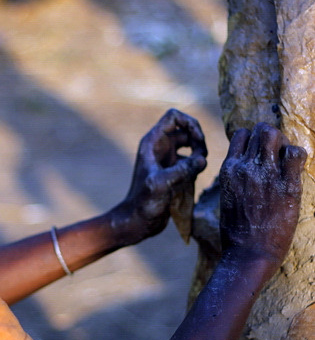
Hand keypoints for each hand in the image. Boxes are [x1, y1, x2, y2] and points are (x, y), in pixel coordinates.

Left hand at [111, 109, 206, 244]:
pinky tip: (194, 178)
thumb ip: (182, 170)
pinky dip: (197, 166)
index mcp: (152, 143)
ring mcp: (167, 160)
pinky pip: (190, 162)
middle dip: (198, 140)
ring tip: (199, 169)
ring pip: (190, 146)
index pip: (174, 117)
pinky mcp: (173, 173)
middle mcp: (160, 148)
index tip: (198, 141)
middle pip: (186, 130)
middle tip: (201, 159)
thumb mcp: (162, 184)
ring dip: (199, 154)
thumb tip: (202, 160)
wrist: (137, 222)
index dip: (190, 124)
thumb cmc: (143, 203)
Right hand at [219, 123, 305, 270]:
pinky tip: (295, 169)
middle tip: (277, 154)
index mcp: (229, 170)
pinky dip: (298, 155)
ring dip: (284, 143)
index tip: (259, 152)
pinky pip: (296, 153)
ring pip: (276, 135)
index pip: (241, 134)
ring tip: (286, 160)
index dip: (253, 139)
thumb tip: (244, 168)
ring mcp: (267, 174)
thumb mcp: (227, 197)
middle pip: (261, 130)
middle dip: (271, 137)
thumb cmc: (237, 232)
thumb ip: (236, 178)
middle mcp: (246, 167)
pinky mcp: (288, 185)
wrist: (248, 254)